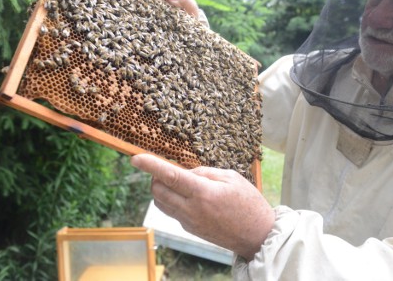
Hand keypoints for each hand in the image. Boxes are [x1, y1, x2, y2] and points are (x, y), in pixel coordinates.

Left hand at [131, 153, 274, 260]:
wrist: (257, 235)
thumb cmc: (249, 203)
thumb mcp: (231, 177)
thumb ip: (205, 172)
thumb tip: (186, 172)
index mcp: (203, 193)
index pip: (170, 176)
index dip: (151, 166)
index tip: (135, 158)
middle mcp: (192, 209)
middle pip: (158, 191)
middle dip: (155, 177)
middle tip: (167, 169)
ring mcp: (189, 222)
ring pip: (161, 203)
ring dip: (161, 189)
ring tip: (178, 181)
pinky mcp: (190, 229)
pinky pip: (171, 211)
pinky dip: (171, 200)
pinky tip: (187, 195)